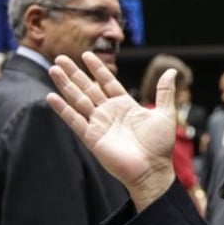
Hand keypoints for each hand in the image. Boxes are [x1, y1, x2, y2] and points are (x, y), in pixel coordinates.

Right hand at [46, 51, 177, 211]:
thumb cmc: (160, 146)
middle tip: (61, 58)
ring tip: (53, 69)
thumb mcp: (165, 114)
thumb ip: (165, 92)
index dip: (98, 69)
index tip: (86, 55)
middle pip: (88, 88)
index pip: (107, 82)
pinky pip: (74, 120)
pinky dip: (63, 109)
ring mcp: (99, 124)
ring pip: (79, 100)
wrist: (152, 170)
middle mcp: (110, 113)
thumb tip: (172, 71)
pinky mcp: (92, 137)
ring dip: (66, 85)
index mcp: (125, 106)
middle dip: (75, 73)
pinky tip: (51, 97)